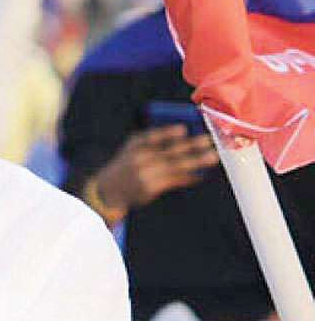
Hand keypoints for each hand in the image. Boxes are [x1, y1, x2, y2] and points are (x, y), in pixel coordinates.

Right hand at [94, 125, 218, 210]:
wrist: (107, 191)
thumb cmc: (126, 166)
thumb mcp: (131, 150)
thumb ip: (153, 142)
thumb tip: (185, 135)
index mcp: (134, 146)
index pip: (151, 137)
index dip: (167, 133)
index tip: (183, 129)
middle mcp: (139, 159)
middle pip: (169, 151)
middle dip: (191, 145)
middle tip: (208, 140)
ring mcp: (145, 174)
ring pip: (175, 166)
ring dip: (196, 161)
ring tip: (212, 156)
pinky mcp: (150, 188)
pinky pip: (174, 181)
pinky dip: (189, 177)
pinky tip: (200, 175)